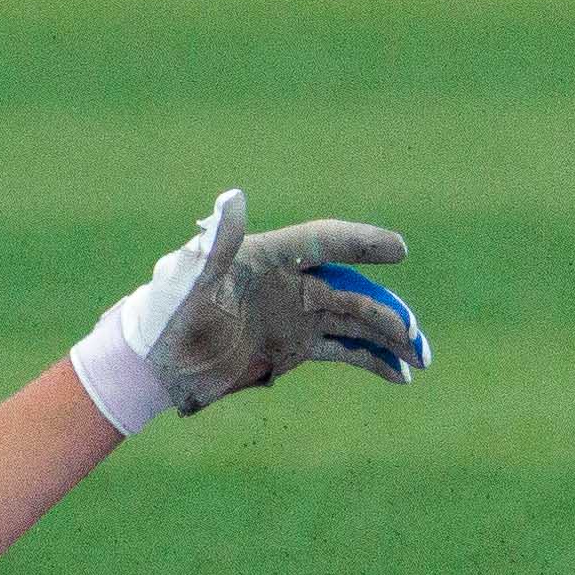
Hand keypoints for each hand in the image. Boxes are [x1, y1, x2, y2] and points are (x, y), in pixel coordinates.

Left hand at [75, 187, 423, 423]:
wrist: (153, 362)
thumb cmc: (163, 313)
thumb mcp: (188, 280)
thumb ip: (216, 243)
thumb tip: (231, 197)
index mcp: (269, 257)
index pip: (325, 242)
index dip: (362, 243)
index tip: (400, 249)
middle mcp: (290, 283)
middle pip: (352, 291)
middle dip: (387, 312)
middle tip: (414, 335)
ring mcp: (295, 316)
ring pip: (355, 322)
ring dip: (388, 338)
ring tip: (421, 361)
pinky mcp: (293, 347)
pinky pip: (342, 350)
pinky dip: (370, 360)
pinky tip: (398, 377)